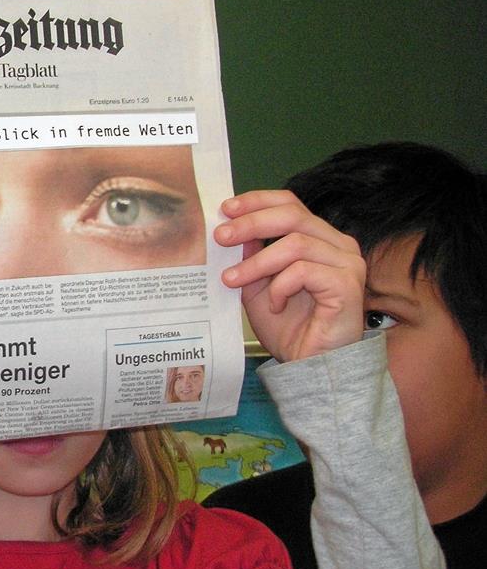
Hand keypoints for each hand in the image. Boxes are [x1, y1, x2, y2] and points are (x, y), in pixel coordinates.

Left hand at [214, 190, 364, 362]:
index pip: (290, 204)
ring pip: (295, 243)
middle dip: (251, 223)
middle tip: (221, 237)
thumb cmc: (288, 327)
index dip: (257, 201)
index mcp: (318, 238)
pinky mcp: (348, 285)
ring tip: (233, 280)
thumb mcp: (257, 287)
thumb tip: (230, 228)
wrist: (310, 367)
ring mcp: (347, 263)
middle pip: (293, 215)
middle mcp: (338, 245)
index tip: (225, 209)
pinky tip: (275, 306)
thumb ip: (248, 257)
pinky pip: (305, 271)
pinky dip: (280, 286)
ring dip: (257, 262)